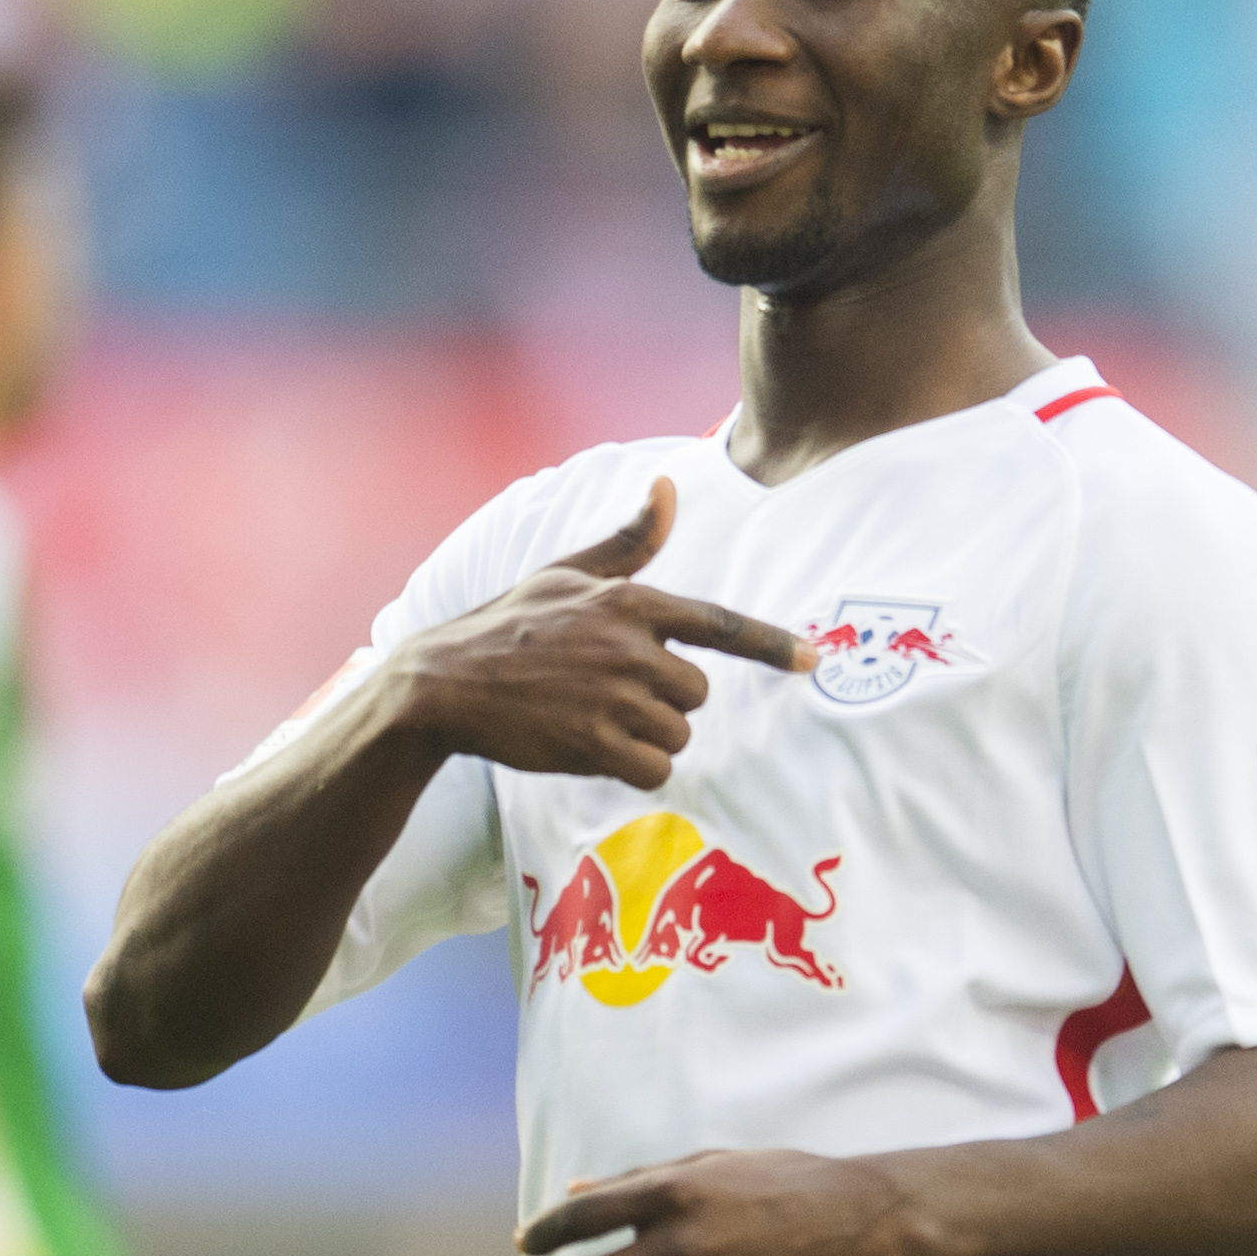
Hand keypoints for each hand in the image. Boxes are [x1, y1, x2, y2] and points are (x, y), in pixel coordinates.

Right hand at [388, 479, 815, 790]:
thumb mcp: (566, 571)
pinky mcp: (594, 744)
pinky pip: (654, 769)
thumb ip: (628, 541)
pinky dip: (635, 768)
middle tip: (614, 694)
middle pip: (699, 693)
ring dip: (648, 737)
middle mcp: (630, 647)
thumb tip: (668, 486)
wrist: (444, 683)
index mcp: (630, 601)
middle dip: (668, 701)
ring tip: (595, 718)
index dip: (771, 645)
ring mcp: (613, 698)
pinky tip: (595, 750)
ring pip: (678, 734)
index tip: (812, 659)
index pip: (720, 624)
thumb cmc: (510, 625)